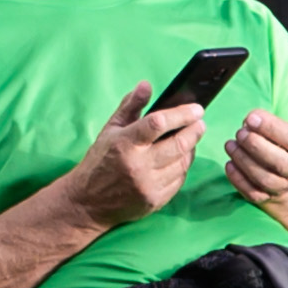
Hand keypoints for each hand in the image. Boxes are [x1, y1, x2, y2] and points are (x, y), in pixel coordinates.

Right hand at [59, 84, 201, 228]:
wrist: (87, 203)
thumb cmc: (99, 162)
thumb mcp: (109, 130)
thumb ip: (130, 106)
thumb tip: (147, 85)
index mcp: (125, 143)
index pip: (159, 123)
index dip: (182, 114)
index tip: (197, 109)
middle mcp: (138, 165)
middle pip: (178, 144)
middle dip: (194, 131)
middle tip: (200, 123)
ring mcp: (148, 185)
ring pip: (182, 163)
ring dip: (190, 149)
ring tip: (189, 140)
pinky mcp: (155, 201)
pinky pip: (179, 180)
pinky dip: (182, 168)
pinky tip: (178, 160)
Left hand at [222, 107, 287, 218]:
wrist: (284, 176)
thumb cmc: (278, 145)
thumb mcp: (279, 131)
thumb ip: (265, 124)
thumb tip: (249, 122)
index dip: (270, 127)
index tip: (250, 118)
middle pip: (278, 162)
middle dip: (255, 145)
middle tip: (240, 133)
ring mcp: (281, 186)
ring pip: (263, 178)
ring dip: (243, 160)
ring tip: (230, 145)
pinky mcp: (264, 198)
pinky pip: (251, 192)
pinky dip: (237, 178)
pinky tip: (229, 163)